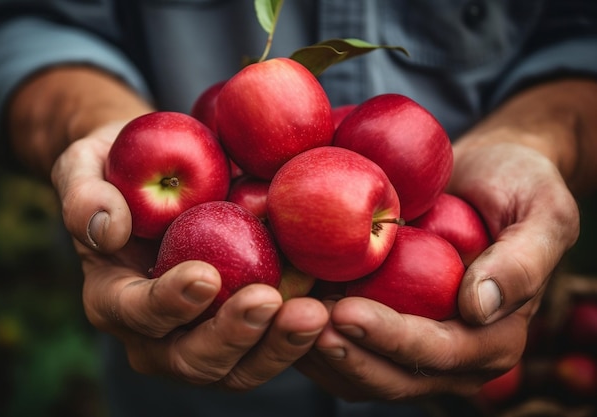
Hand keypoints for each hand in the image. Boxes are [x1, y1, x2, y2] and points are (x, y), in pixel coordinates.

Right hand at [51, 123, 328, 389]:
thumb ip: (84, 194)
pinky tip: (329, 308)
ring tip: (313, 314)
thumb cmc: (118, 170)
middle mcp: (157, 332)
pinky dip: (298, 336)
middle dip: (231, 336)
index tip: (205, 276)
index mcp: (114, 298)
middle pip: (192, 358)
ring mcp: (202, 335)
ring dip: (276, 347)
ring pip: (239, 367)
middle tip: (269, 302)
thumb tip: (107, 228)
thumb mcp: (86, 166)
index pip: (137, 313)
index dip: (168, 303)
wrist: (157, 176)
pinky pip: (270, 345)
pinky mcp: (242, 328)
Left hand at [296, 141, 578, 400]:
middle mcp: (452, 354)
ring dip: (316, 351)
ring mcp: (412, 344)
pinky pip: (342, 343)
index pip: (439, 352)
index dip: (392, 338)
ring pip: (358, 371)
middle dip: (344, 354)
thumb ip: (520, 262)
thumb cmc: (519, 187)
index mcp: (493, 336)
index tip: (345, 312)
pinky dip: (309, 333)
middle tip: (298, 322)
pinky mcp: (382, 324)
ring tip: (278, 318)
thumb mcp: (542, 213)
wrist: (485, 175)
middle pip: (391, 375)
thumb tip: (478, 307)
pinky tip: (281, 306)